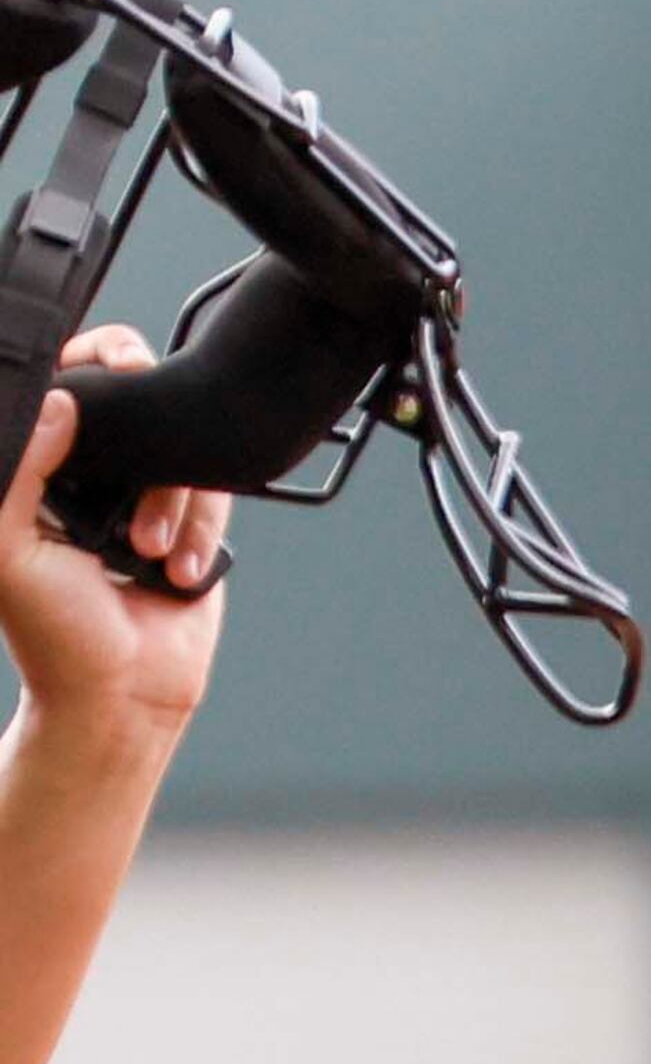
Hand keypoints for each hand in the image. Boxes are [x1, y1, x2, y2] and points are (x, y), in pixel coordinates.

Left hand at [2, 327, 230, 738]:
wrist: (124, 694)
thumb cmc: (54, 634)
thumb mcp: (6, 545)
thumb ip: (19, 467)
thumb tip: (57, 400)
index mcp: (34, 474)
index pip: (60, 392)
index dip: (90, 369)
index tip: (117, 371)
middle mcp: (88, 479)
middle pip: (134, 408)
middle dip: (146, 445)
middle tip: (146, 466)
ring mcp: (144, 500)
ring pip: (182, 452)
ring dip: (173, 505)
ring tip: (147, 551)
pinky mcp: (194, 527)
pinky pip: (216, 495)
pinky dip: (203, 532)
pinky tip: (176, 571)